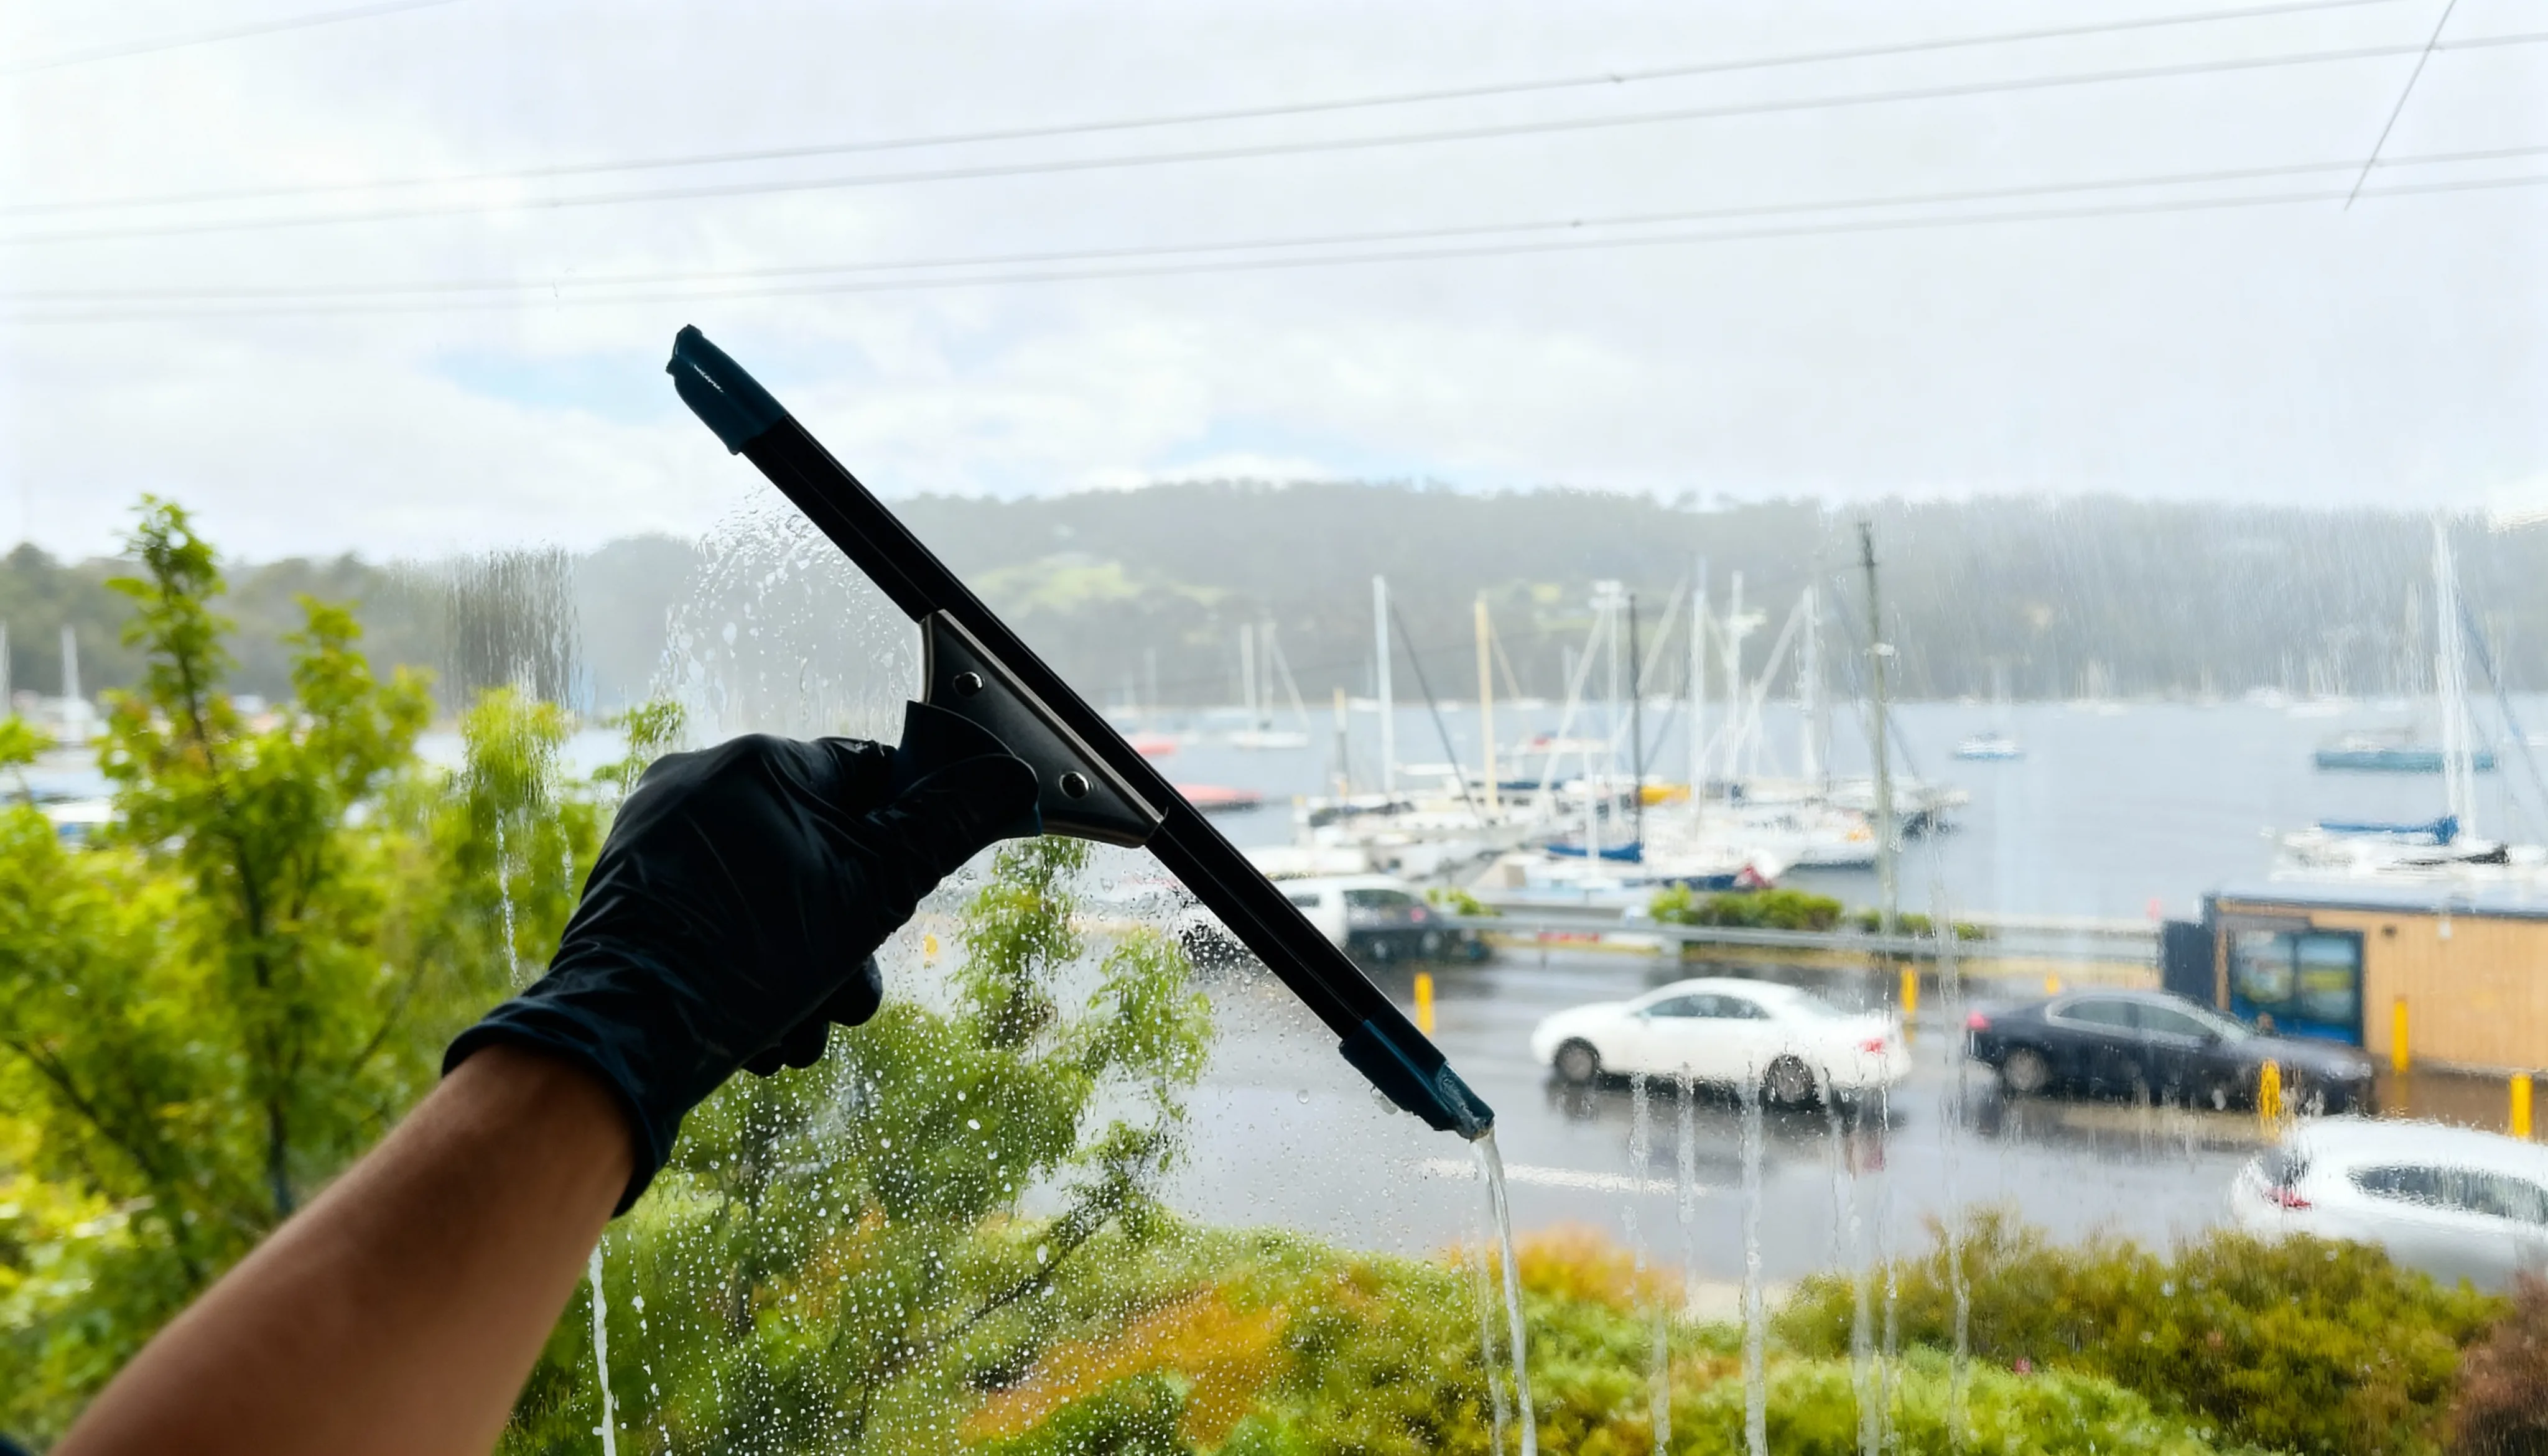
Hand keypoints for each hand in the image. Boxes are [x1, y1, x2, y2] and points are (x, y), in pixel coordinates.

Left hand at [445, 703, 1038, 1208]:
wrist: (619, 1041)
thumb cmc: (747, 964)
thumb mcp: (872, 895)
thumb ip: (945, 829)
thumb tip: (1013, 778)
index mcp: (761, 763)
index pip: (869, 774)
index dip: (903, 840)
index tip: (904, 898)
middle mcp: (700, 782)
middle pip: (821, 849)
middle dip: (847, 939)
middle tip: (845, 999)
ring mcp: (656, 835)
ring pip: (771, 894)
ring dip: (801, 972)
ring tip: (794, 1036)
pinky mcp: (629, 887)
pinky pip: (716, 913)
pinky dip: (745, 969)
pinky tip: (753, 1035)